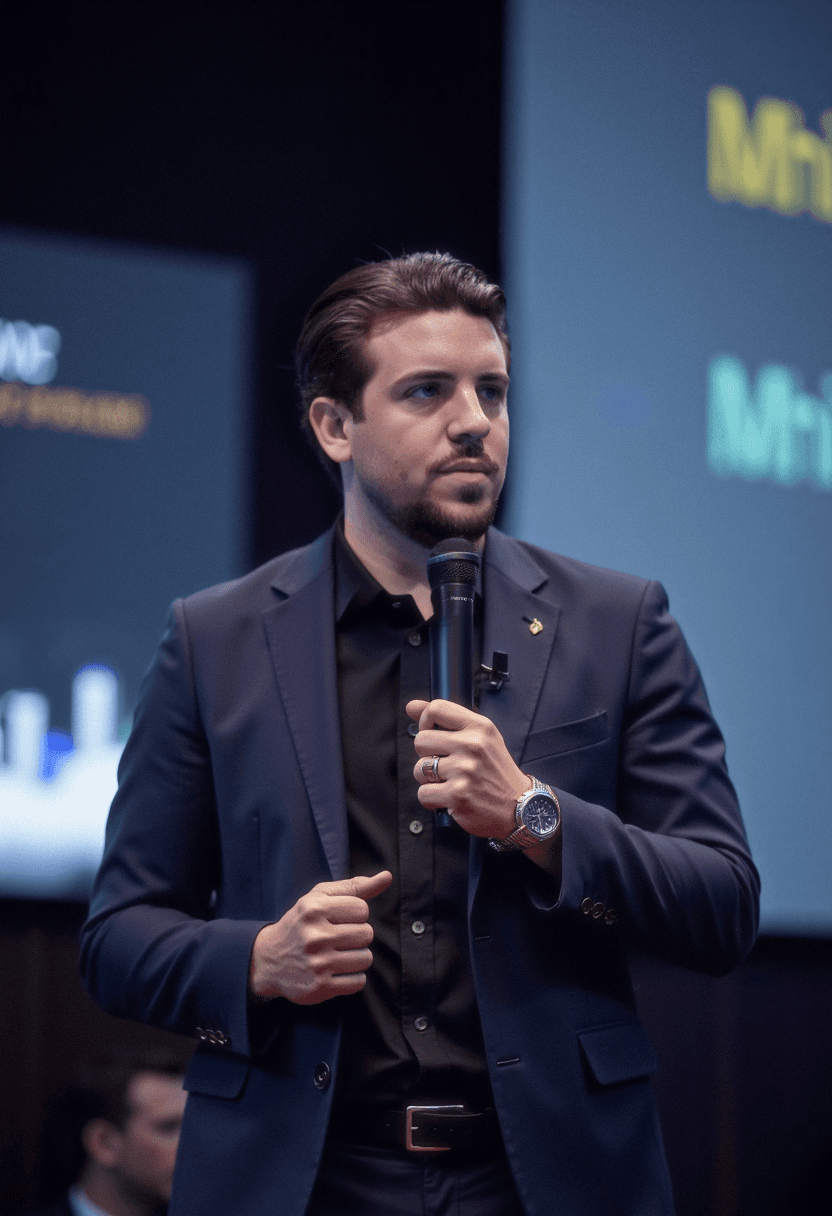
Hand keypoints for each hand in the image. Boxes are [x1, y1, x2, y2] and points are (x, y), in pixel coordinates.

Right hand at [248, 871, 392, 1004]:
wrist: (268, 959)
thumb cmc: (302, 923)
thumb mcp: (320, 897)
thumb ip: (354, 886)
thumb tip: (387, 876)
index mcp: (314, 909)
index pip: (362, 908)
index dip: (356, 914)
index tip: (340, 919)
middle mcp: (314, 935)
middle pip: (367, 933)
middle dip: (358, 935)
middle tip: (340, 938)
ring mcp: (317, 963)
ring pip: (365, 958)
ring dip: (357, 957)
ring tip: (339, 954)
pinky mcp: (319, 987)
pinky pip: (358, 982)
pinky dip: (353, 977)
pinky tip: (336, 971)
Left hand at [407, 698, 530, 838]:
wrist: (520, 806)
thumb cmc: (496, 771)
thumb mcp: (481, 737)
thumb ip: (446, 719)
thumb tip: (412, 706)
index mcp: (480, 727)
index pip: (436, 708)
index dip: (425, 721)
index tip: (432, 733)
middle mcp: (473, 746)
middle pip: (421, 740)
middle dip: (427, 755)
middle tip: (445, 764)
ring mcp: (465, 771)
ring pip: (419, 768)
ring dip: (429, 779)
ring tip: (449, 781)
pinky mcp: (457, 795)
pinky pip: (423, 793)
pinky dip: (432, 798)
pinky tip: (449, 796)